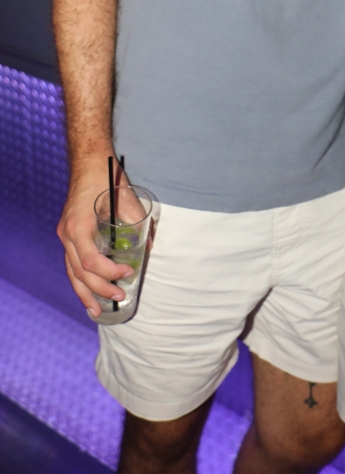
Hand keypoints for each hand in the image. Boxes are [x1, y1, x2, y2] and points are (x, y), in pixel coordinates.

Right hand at [57, 158, 133, 317]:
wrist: (89, 162)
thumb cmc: (106, 177)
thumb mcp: (125, 198)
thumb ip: (137, 222)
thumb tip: (151, 245)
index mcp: (79, 227)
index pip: (91, 262)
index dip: (109, 273)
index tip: (129, 272)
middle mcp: (68, 234)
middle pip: (79, 273)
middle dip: (100, 289)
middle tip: (121, 297)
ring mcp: (65, 235)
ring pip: (71, 272)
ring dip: (85, 293)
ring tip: (96, 311)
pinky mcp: (69, 234)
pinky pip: (71, 263)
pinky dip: (79, 280)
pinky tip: (88, 292)